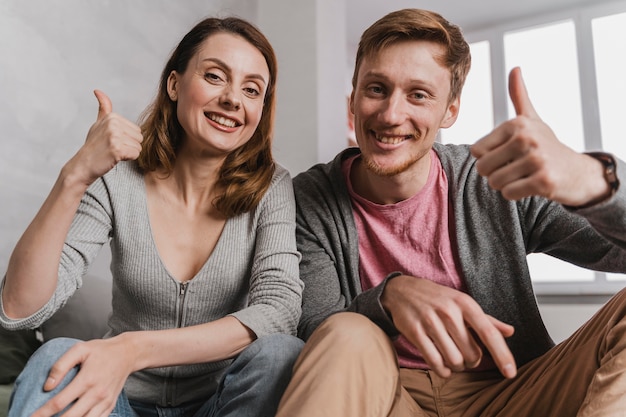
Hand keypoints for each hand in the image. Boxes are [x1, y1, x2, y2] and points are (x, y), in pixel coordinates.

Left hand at [32, 337, 135, 416]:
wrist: (128, 354)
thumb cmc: (102, 350)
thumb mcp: (80, 349)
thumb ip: (61, 366)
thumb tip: (47, 386)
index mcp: (87, 379)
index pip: (60, 402)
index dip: (43, 413)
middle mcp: (97, 393)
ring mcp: (105, 401)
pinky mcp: (110, 405)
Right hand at [64, 90, 142, 186]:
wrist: (83, 165)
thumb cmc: (93, 146)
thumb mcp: (98, 124)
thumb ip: (103, 108)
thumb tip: (98, 91)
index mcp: (112, 117)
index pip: (136, 130)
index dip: (127, 138)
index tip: (112, 140)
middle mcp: (113, 124)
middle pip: (140, 137)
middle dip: (129, 145)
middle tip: (113, 148)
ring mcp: (115, 136)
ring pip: (138, 147)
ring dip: (128, 153)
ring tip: (113, 152)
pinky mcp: (117, 149)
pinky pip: (135, 154)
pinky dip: (127, 159)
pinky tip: (115, 157)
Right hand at [381, 275, 515, 378]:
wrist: (402, 290)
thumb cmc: (438, 299)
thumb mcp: (462, 303)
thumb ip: (486, 320)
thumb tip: (511, 332)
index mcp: (465, 303)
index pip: (489, 333)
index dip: (502, 355)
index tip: (511, 374)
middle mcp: (449, 311)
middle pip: (472, 354)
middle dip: (472, 361)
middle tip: (465, 354)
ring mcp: (430, 321)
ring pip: (454, 360)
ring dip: (457, 366)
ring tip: (453, 358)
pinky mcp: (414, 331)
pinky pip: (435, 362)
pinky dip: (442, 370)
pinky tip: (443, 366)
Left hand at [470, 67, 608, 205]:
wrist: (578, 172)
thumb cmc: (547, 145)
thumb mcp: (532, 119)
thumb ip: (519, 96)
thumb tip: (515, 68)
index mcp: (516, 124)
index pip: (476, 151)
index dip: (488, 158)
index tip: (508, 154)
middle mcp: (526, 138)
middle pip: (482, 168)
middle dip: (494, 173)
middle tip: (514, 169)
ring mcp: (536, 160)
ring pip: (495, 182)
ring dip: (505, 184)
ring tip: (523, 176)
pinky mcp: (543, 181)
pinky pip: (508, 194)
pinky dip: (515, 194)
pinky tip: (530, 185)